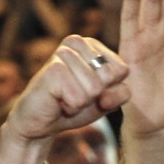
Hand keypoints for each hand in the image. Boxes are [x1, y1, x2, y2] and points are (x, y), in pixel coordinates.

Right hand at [3, 35, 128, 142]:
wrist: (40, 121)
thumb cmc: (74, 106)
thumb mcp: (105, 101)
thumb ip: (119, 94)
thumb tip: (108, 95)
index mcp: (92, 45)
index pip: (122, 70)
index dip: (109, 89)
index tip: (90, 91)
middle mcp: (77, 42)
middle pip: (109, 77)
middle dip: (95, 96)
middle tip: (75, 95)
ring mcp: (63, 53)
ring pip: (94, 89)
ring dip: (81, 103)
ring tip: (65, 98)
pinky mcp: (53, 69)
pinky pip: (79, 99)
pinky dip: (70, 108)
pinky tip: (57, 101)